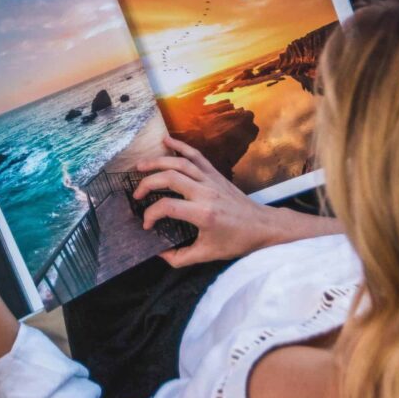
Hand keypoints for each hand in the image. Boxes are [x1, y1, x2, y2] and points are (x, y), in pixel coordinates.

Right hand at [134, 135, 276, 266]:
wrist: (262, 226)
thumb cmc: (236, 241)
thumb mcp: (207, 255)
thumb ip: (180, 257)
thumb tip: (159, 253)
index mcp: (203, 214)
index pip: (167, 207)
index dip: (151, 215)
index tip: (146, 225)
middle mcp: (206, 192)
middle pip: (170, 178)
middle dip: (148, 183)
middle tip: (136, 194)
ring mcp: (211, 180)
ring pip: (180, 163)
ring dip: (158, 161)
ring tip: (139, 166)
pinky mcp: (216, 174)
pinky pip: (196, 156)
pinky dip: (181, 146)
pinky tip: (167, 140)